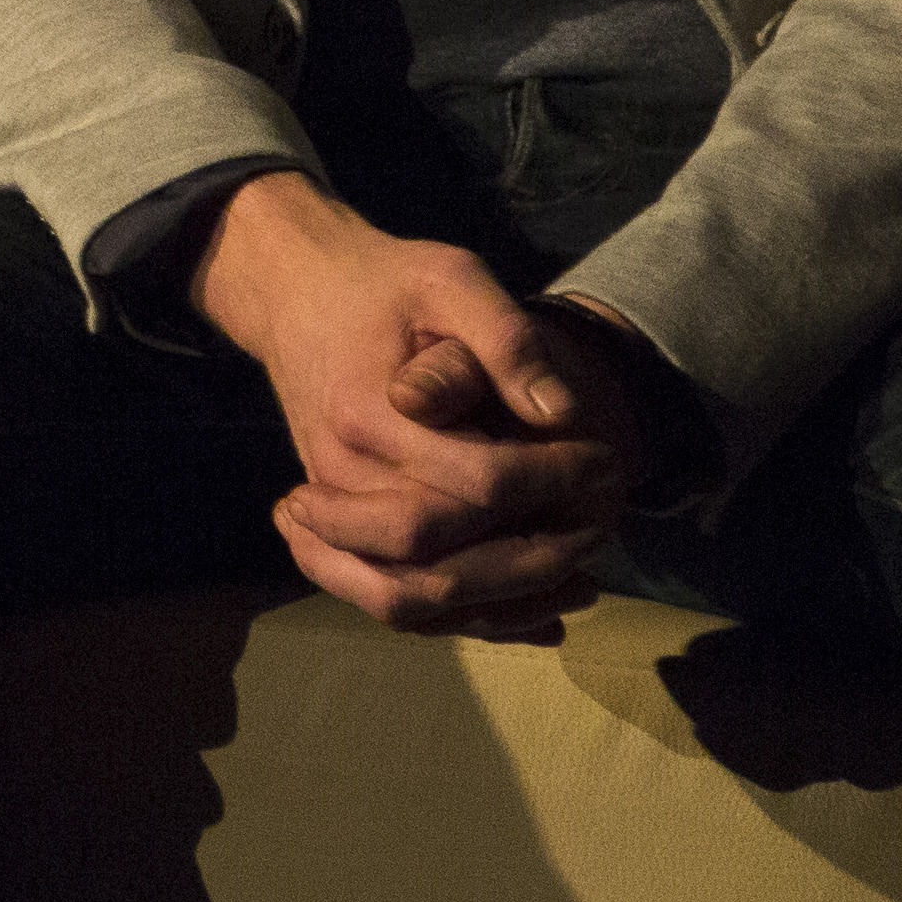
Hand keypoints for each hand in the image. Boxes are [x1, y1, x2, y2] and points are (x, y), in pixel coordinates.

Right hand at [191, 169, 635, 639]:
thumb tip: (561, 414)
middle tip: (595, 528)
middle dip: (532, 559)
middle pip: (436, 560)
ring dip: (501, 608)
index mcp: (367, 414)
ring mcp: (331, 509)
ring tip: (579, 584)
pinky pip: (391, 600)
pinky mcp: (335, 529)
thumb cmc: (383, 284)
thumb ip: (507, 341)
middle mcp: (339, 475)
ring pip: (407, 600)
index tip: (604, 459)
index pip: (477, 482)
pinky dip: (464, 622)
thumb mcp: (452, 279)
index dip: (553, 481)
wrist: (298, 294)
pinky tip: (537, 615)